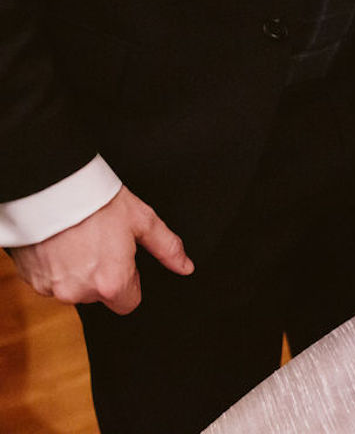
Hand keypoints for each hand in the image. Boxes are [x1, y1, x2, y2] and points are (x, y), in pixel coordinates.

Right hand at [8, 186, 193, 314]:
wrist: (52, 189)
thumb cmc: (97, 202)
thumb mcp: (142, 220)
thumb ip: (167, 247)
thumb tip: (185, 265)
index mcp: (111, 282)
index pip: (128, 303)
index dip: (130, 282)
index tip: (124, 260)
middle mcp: (80, 291)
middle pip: (100, 295)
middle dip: (103, 275)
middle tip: (101, 243)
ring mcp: (52, 287)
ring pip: (74, 288)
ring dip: (78, 271)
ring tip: (80, 240)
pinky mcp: (32, 279)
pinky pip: (50, 281)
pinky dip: (56, 267)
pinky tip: (61, 244)